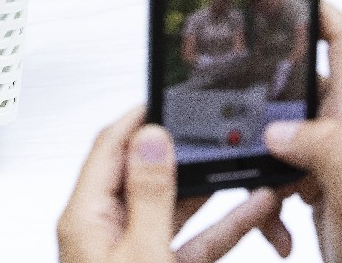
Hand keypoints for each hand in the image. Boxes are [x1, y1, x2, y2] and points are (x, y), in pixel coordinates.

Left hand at [58, 107, 291, 262]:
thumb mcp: (139, 254)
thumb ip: (148, 195)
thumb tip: (151, 138)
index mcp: (87, 217)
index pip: (110, 147)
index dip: (139, 116)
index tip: (167, 94)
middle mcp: (106, 231)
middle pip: (146, 173)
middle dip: (185, 150)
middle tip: (216, 126)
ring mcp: (134, 254)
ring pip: (177, 208)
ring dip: (213, 188)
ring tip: (244, 162)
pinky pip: (195, 242)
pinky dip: (223, 226)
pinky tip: (254, 210)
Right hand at [262, 5, 341, 262]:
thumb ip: (324, 149)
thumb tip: (280, 130)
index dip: (316, 9)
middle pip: (300, 80)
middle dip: (265, 86)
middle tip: (232, 84)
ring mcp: (332, 157)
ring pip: (282, 129)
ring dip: (261, 154)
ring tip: (256, 182)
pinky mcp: (319, 184)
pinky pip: (280, 171)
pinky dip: (267, 193)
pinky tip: (271, 221)